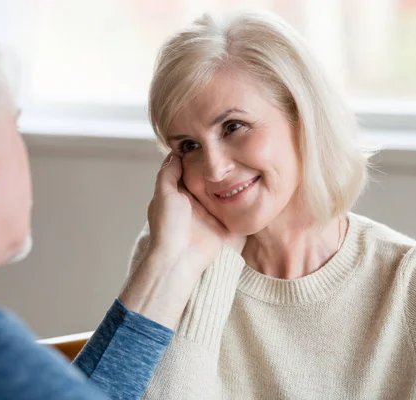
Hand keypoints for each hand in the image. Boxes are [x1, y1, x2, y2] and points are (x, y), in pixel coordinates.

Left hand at [119, 153, 244, 328]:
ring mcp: (213, 211)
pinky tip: (252, 180)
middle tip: (232, 147)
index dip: (198, 156)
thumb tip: (175, 154)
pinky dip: (243, 196)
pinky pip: (237, 207)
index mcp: (180, 193)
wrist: (180, 258)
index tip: (209, 140)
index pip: (191, 170)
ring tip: (244, 160)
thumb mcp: (163, 194)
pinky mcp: (226, 222)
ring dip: (234, 178)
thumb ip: (168, 173)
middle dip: (219, 166)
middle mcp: (197, 200)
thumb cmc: (168, 227)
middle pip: (210, 177)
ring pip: (225, 189)